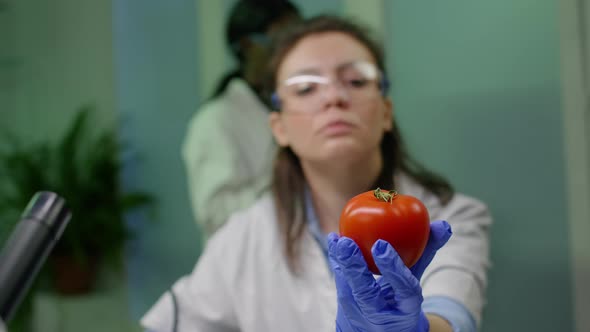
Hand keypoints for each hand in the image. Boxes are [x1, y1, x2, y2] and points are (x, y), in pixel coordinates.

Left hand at [328, 220, 451, 331]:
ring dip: (341, 262)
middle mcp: (381, 312)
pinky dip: (336, 260)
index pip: (402, 288)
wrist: (381, 328)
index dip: (393, 267)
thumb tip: (443, 225)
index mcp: (406, 306)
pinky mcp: (346, 306)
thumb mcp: (415, 278)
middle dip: (355, 267)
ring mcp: (360, 312)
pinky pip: (340, 281)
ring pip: (348, 288)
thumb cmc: (401, 296)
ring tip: (339, 239)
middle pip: (366, 293)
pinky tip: (333, 239)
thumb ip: (426, 253)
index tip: (381, 245)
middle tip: (347, 242)